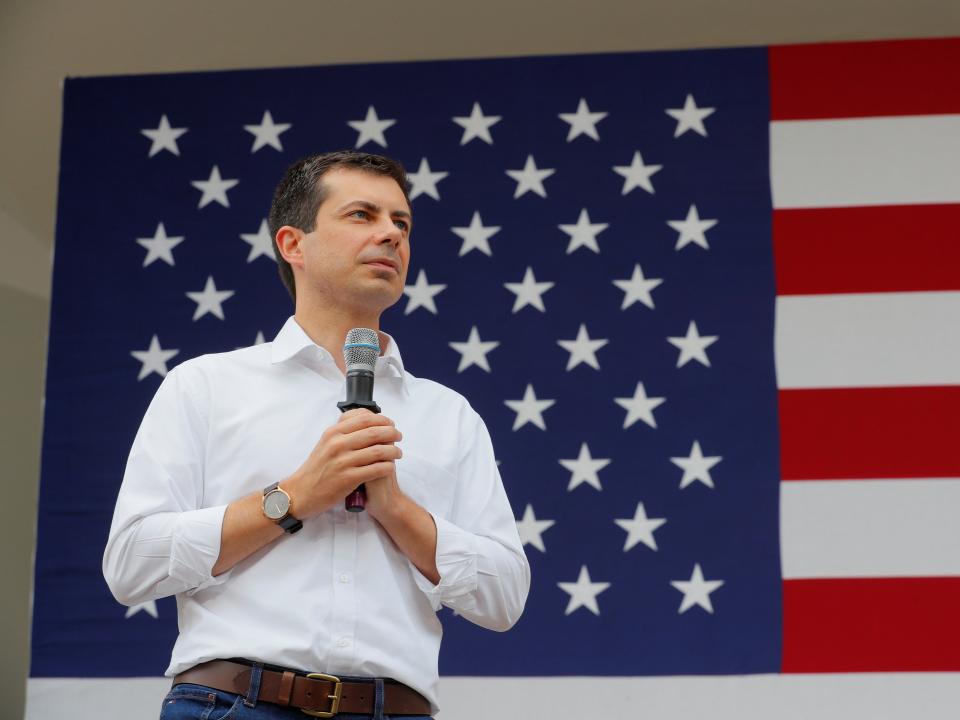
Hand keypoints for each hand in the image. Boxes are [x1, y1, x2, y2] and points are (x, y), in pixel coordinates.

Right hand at [283, 408, 401, 518]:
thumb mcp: (325, 443)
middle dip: (392, 433)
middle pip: (374, 432)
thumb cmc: (316, 468)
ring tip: (398, 453)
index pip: (364, 419)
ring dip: (393, 451)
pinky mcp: (348, 478)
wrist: (301, 492)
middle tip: (399, 436)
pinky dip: (387, 466)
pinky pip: (375, 469)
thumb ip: (343, 432)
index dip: (383, 420)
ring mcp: (343, 461)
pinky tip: (390, 467)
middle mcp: (338, 444)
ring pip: (378, 451)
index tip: (391, 424)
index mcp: (333, 432)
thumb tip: (366, 421)